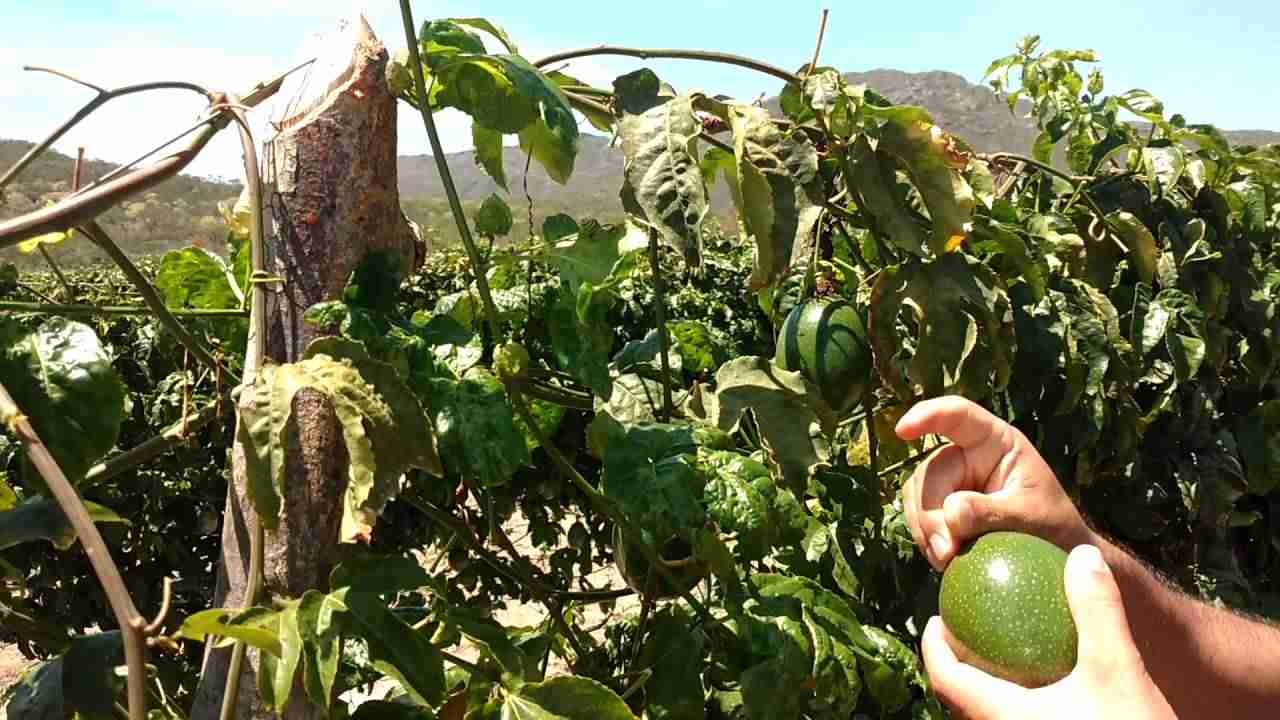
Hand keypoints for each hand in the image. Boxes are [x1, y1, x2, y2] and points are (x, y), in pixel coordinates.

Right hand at [896, 396, 1092, 570]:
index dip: (928, 415)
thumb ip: (990, 513)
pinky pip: (918, 515)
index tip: (903, 430)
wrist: (1056, 557)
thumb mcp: (1030, 518)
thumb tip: (950, 513)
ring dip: (926, 529)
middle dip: (931, 513)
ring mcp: (953, 480)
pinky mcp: (943, 506)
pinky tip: (943, 559)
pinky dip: (926, 538)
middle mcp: (968, 455)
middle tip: (946, 552)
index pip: (958, 415)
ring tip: (947, 560)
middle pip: (931, 471)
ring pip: (917, 494)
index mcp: (996, 442)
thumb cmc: (1054, 527)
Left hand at [922, 545, 1175, 719]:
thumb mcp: (1119, 671)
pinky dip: (1014, 703)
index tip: (936, 618)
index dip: (933, 648)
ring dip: (986, 686)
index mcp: (1002, 718)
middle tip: (965, 631)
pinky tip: (1044, 687)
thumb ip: (1097, 613)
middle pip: (961, 702)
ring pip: (987, 717)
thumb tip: (1082, 556)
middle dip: (957, 665)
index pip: (946, 681)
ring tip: (1001, 654)